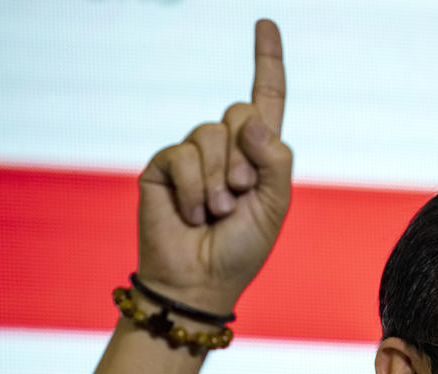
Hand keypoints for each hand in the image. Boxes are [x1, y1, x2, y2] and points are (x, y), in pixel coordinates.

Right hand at [136, 19, 291, 314]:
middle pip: (239, 111)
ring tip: (216, 212)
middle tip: (240, 196)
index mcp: (257, 154)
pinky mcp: (162, 166)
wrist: (201, 282)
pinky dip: (193, 189)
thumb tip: (252, 118)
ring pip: (211, 133)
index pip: (265, 99)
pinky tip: (192, 214)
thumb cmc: (241, 248)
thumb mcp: (275, 205)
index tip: (266, 23)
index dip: (266, 61)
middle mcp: (224, 147)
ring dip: (219, 180)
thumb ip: (275, 160)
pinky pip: (182, 155)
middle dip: (246, 158)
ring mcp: (191, 154)